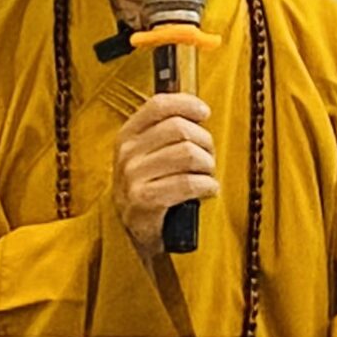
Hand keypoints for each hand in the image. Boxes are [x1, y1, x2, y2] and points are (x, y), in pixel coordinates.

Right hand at [110, 91, 216, 256]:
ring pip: (187, 154)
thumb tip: (199, 110)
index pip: (158, 105)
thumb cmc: (150, 188)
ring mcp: (133, 177)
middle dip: (204, 141)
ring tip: (207, 175)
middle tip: (209, 156)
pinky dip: (207, 186)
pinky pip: (188, 183)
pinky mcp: (145, 200)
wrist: (135, 232)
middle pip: (179, 129)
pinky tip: (208, 190)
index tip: (204, 112)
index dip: (186, 104)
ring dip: (207, 165)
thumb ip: (165, 131)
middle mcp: (127, 153)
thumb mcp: (147, 156)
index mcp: (127, 136)